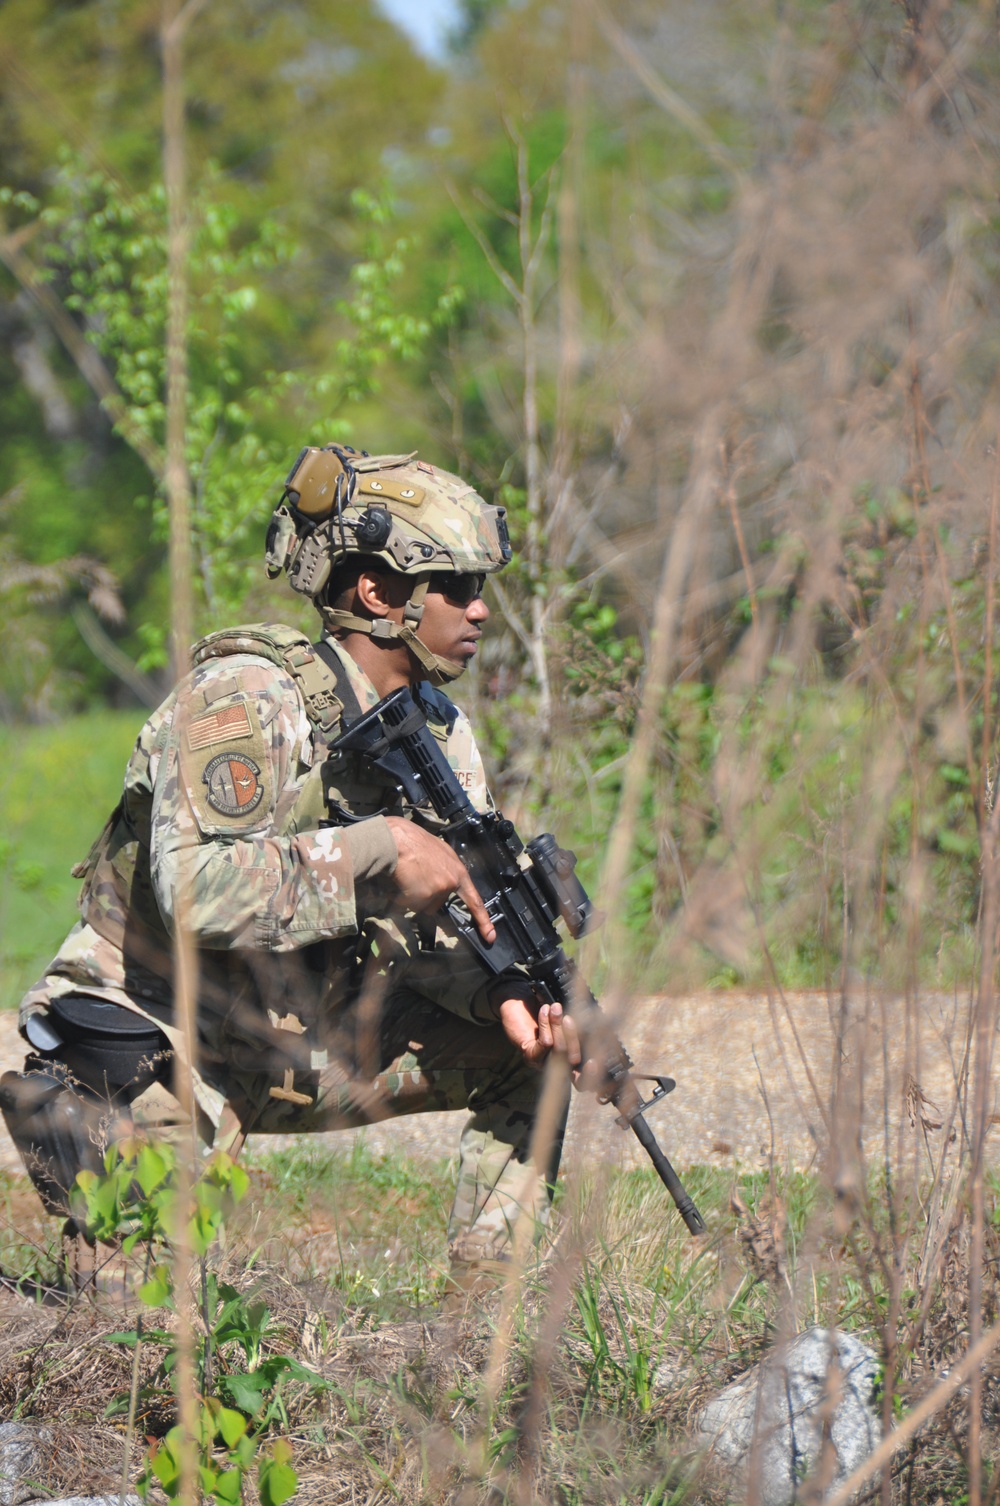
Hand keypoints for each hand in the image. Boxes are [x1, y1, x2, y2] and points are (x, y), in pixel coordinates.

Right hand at [384, 816, 494, 944]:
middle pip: (437, 903)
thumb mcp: (438, 853)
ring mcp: (439, 889)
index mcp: (458, 871)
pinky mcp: (426, 896)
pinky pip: (411, 905)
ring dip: (413, 896)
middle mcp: (452, 881)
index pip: (474, 900)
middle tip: (414, 877)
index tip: (490, 935)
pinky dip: (402, 897)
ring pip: (423, 905)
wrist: (397, 839)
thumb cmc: (412, 842)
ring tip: (407, 876)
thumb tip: (440, 883)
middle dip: (424, 896)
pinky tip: (401, 881)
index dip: (483, 919)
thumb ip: (444, 870)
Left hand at [497, 996, 587, 1077]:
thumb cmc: (543, 1008)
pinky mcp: (530, 1054)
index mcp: (568, 1058)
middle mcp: (556, 1065)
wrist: (515, 1001)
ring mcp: (542, 1062)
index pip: (583, 1076)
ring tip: (556, 1008)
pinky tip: (544, 1010)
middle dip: (574, 1037)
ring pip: (560, 1050)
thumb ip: (577, 1024)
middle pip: (574, 1060)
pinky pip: (545, 1043)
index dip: (591, 1074)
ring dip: (558, 1026)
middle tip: (571, 1017)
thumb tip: (593, 1023)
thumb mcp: (563, 1017)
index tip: (595, 1061)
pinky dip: (546, 1024)